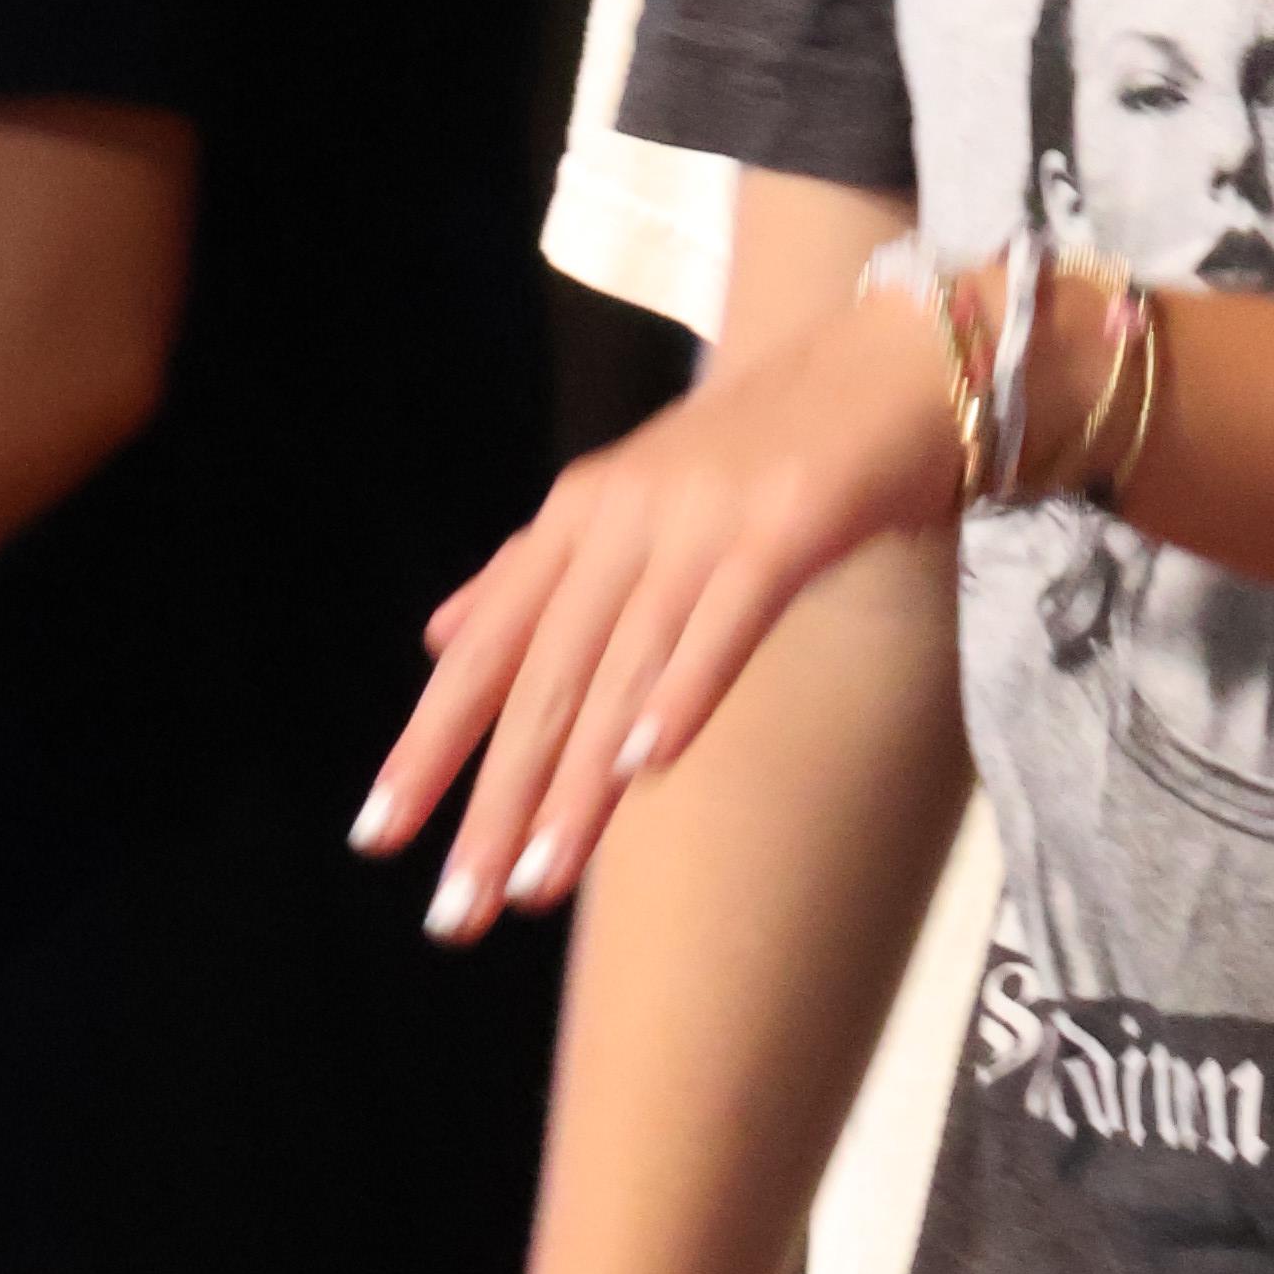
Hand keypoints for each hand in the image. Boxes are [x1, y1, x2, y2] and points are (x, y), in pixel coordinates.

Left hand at [356, 285, 958, 926]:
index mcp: (576, 517)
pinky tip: (645, 767)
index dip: (429, 742)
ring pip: (621, 667)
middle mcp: (622, 518)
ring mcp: (703, 519)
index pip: (484, 650)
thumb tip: (437, 639)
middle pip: (542, 678)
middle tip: (455, 910)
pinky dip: (680, 689)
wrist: (895, 364)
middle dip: (494, 799)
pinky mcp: (786, 522)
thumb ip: (536, 573)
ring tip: (537, 879)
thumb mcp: (632, 503)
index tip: (378, 836)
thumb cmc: (767, 447)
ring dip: (575, 782)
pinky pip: (723, 619)